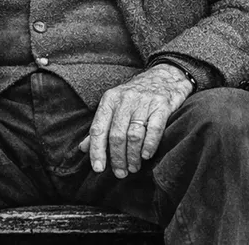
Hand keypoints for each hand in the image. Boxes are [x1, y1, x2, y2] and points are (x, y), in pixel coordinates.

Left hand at [77, 63, 193, 178]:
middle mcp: (124, 100)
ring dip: (133, 156)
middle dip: (117, 158)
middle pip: (116, 135)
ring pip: (133, 134)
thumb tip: (83, 148)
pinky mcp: (162, 105)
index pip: (98, 128)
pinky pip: (154, 129)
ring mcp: (143, 102)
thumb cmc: (136, 96)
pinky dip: (149, 145)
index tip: (98, 168)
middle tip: (121, 173)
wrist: (165, 76)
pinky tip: (146, 156)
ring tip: (134, 167)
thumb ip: (101, 127)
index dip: (97, 150)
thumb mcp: (114, 105)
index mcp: (109, 100)